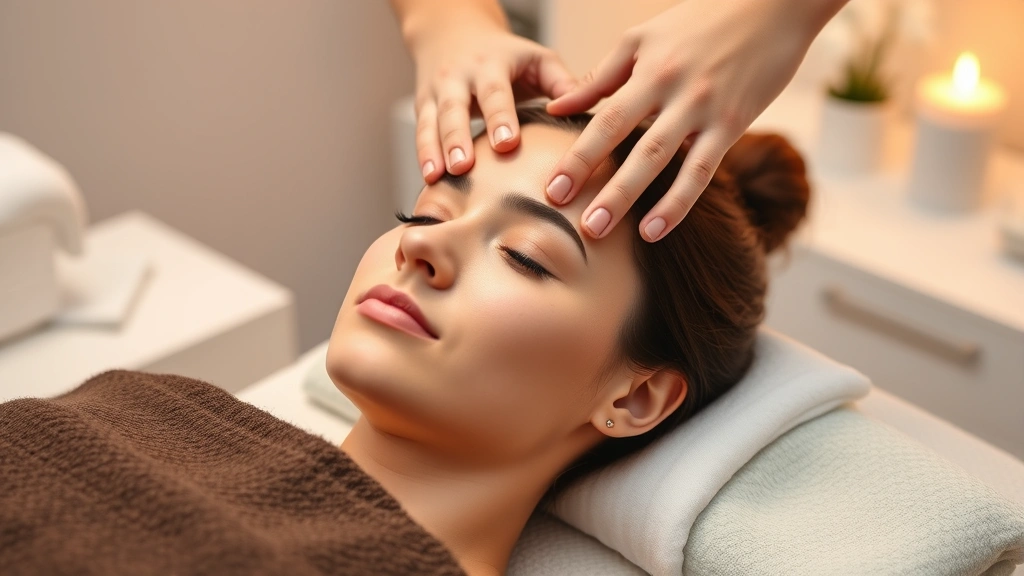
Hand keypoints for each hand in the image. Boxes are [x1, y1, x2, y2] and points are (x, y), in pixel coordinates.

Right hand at [410, 24, 575, 182]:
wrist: (453, 32)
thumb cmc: (506, 55)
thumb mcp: (536, 58)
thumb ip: (561, 82)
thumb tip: (584, 108)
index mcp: (491, 65)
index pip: (495, 93)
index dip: (500, 118)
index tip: (507, 144)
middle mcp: (459, 76)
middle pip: (455, 108)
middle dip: (458, 138)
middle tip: (464, 166)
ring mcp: (437, 92)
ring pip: (432, 122)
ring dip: (434, 150)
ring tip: (438, 177)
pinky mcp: (424, 107)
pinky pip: (421, 132)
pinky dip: (423, 155)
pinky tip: (429, 178)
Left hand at [544, 0, 840, 241]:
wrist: (774, 4)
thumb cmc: (701, 20)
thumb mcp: (643, 39)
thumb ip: (601, 77)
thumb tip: (557, 107)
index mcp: (648, 69)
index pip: (605, 118)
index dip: (578, 155)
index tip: (553, 188)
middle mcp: (674, 90)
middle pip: (629, 143)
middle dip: (599, 184)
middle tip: (573, 223)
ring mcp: (706, 109)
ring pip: (662, 160)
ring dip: (630, 198)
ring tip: (601, 231)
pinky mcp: (734, 124)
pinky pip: (703, 170)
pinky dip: (678, 202)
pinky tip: (655, 230)